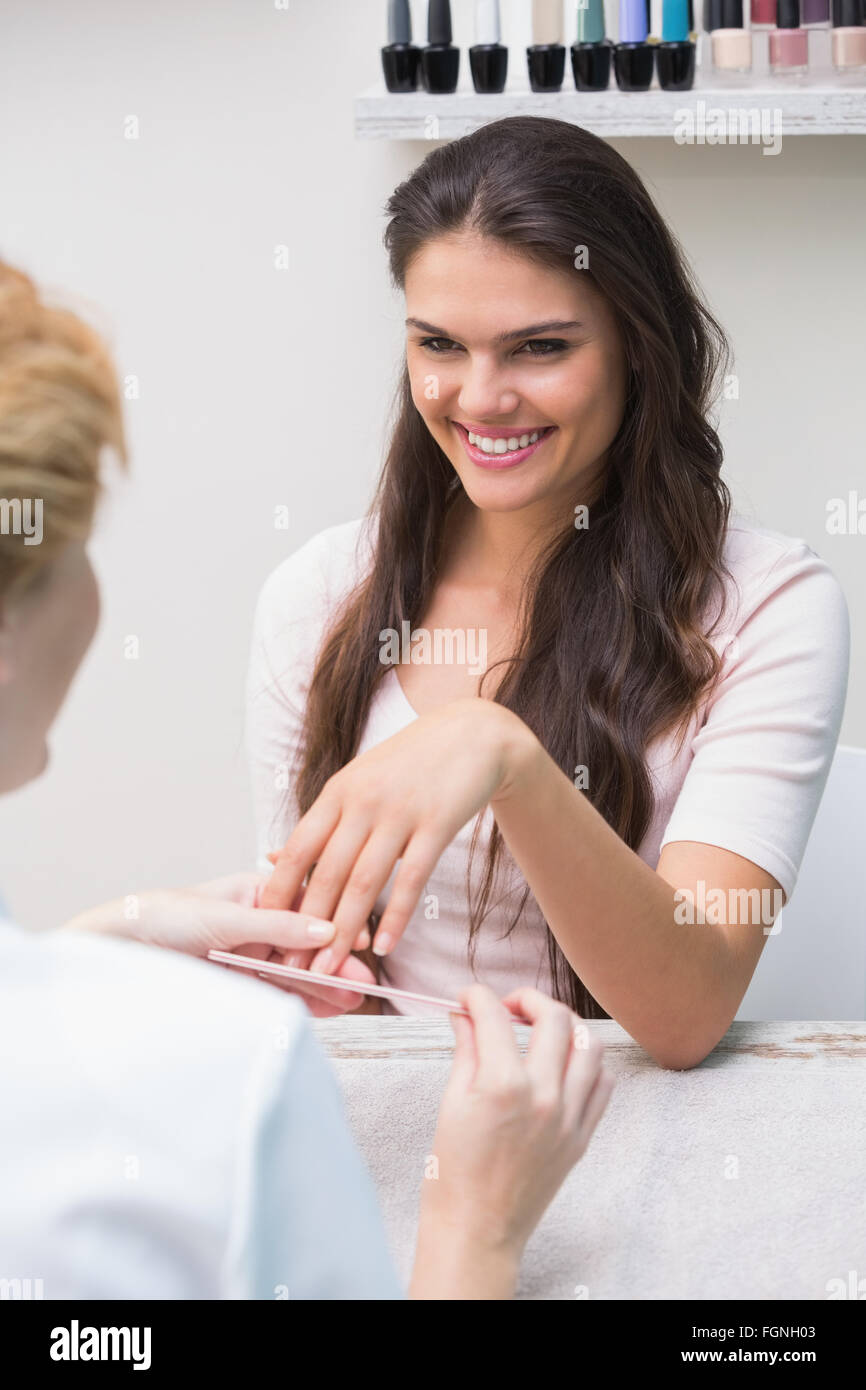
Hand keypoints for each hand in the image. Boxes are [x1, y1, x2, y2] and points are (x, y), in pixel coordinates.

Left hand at [61, 871, 373, 1015]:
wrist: (122, 948)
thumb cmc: (166, 917)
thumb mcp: (226, 918)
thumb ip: (277, 926)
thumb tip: (326, 930)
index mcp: (258, 892)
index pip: (307, 907)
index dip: (334, 924)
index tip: (359, 942)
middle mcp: (259, 923)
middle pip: (306, 943)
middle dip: (335, 962)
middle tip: (363, 982)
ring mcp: (252, 955)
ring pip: (297, 970)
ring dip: (325, 985)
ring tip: (355, 1000)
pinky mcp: (242, 983)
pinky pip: (280, 992)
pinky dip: (305, 1001)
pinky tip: (330, 1008)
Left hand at [261, 696, 535, 974]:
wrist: (473, 735)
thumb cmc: (411, 763)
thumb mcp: (358, 781)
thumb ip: (322, 822)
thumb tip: (274, 857)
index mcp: (338, 792)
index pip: (298, 850)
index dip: (280, 893)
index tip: (267, 929)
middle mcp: (363, 801)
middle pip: (327, 873)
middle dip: (306, 925)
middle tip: (292, 965)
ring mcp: (400, 812)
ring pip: (364, 882)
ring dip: (344, 931)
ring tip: (329, 969)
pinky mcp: (437, 823)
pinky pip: (411, 878)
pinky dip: (396, 916)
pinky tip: (384, 945)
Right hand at [410, 985, 614, 1298]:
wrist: (477, 1231)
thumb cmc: (453, 1174)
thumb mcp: (451, 1104)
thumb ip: (466, 1051)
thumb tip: (465, 1016)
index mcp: (503, 1086)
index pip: (494, 1016)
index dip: (477, 997)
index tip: (467, 998)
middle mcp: (544, 1096)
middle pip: (553, 1017)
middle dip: (527, 998)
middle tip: (507, 1006)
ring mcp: (569, 1117)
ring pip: (589, 1045)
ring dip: (565, 1026)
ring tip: (541, 1029)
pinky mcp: (582, 1137)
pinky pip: (603, 1084)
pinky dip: (588, 1063)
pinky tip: (564, 1063)